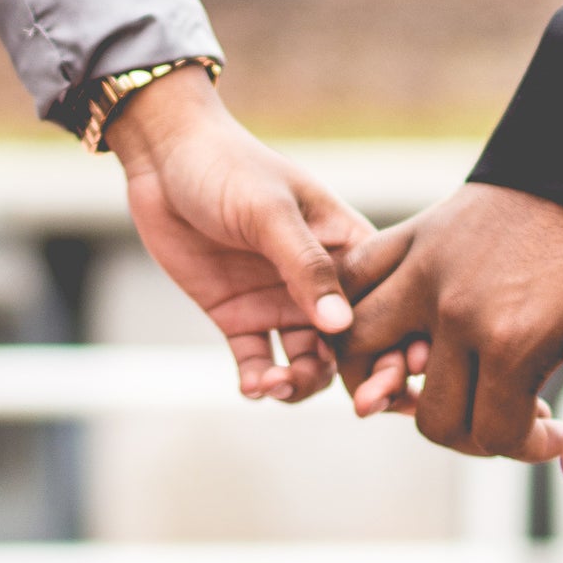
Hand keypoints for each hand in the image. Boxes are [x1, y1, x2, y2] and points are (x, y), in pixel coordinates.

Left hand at [106, 66, 379, 403]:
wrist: (164, 157)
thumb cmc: (229, 167)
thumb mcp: (270, 211)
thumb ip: (306, 266)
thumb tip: (342, 325)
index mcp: (346, 245)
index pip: (385, 302)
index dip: (398, 343)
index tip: (398, 377)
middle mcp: (319, 280)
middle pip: (355, 343)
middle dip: (361, 377)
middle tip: (358, 404)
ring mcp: (279, 300)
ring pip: (308, 363)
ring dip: (302, 384)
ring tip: (277, 384)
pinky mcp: (238, 315)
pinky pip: (258, 363)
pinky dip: (260, 382)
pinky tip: (253, 386)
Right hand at [336, 183, 562, 484]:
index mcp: (514, 340)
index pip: (491, 434)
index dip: (526, 446)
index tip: (553, 428)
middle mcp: (458, 309)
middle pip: (433, 414)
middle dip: (473, 430)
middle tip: (506, 410)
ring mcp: (428, 267)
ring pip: (359, 346)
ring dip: (384, 376)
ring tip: (427, 381)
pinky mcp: (417, 233)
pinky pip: (357, 276)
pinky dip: (354, 305)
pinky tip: (393, 325)